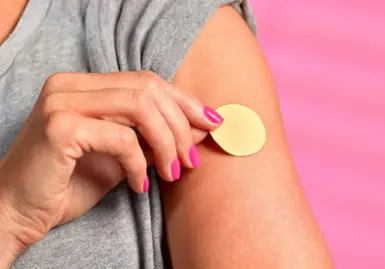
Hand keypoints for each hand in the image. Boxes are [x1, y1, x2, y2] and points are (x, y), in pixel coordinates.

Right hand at [0, 71, 222, 260]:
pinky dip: (140, 164)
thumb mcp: (124, 157)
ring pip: (141, 107)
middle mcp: (70, 85)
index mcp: (84, 85)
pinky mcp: (60, 126)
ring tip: (173, 172)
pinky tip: (140, 186)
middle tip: (192, 159)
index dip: (184, 101)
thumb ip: (156, 137)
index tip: (211, 123)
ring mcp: (62, 101)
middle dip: (181, 124)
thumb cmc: (69, 184)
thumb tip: (201, 126)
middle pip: (149, 88)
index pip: (146, 81)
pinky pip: (122, 139)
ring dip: (167, 143)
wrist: (17, 212)